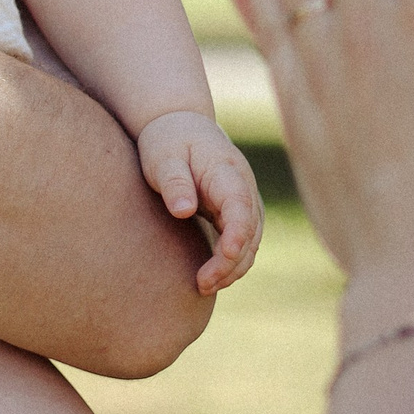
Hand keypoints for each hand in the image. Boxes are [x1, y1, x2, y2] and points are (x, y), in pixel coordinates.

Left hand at [136, 111, 262, 294]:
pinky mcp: (235, 214)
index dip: (238, 233)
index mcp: (227, 171)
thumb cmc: (169, 141)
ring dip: (233, 268)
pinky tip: (211, 279)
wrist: (180, 127)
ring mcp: (244, 203)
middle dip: (231, 262)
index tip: (227, 254)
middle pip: (250, 232)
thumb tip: (184, 211)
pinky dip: (231, 263)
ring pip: (250, 243)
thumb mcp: (163, 156)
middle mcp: (243, 189)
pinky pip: (242, 243)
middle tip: (202, 284)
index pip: (241, 206)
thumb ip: (174, 182)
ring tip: (203, 286)